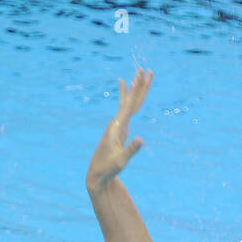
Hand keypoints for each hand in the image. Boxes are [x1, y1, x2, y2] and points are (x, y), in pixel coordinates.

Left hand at [86, 68, 151, 190]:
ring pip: (129, 103)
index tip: (140, 76)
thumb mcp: (121, 161)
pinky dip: (128, 99)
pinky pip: (126, 109)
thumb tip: (142, 140)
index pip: (129, 104)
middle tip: (144, 69)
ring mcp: (118, 124)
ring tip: (139, 73)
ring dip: (135, 89)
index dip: (136, 90)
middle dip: (138, 85)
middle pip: (130, 100)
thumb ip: (131, 150)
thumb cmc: (109, 168)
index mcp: (117, 126)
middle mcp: (117, 122)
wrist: (97, 173)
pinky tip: (125, 88)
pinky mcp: (119, 128)